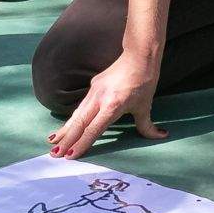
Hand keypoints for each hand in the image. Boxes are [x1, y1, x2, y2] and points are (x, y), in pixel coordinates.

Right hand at [48, 50, 165, 158]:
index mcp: (113, 105)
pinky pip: (81, 107)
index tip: (71, 156)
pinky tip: (65, 128)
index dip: (82, 143)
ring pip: (76, 115)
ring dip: (65, 130)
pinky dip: (72, 119)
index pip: (94, 129)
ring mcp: (94, 91)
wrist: (139, 56)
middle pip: (79, 123)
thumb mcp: (145, 106)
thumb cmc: (144, 82)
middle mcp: (100, 98)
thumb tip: (161, 136)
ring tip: (52, 143)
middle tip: (54, 155)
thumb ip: (148, 125)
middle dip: (66, 140)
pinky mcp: (93, 86)